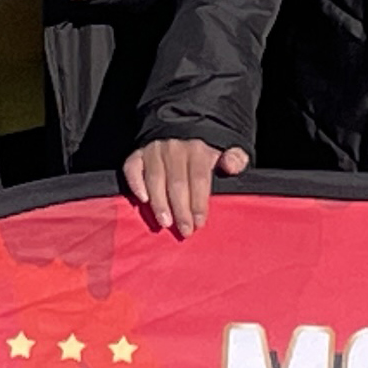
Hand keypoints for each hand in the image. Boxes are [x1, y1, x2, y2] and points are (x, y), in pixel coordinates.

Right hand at [123, 138, 247, 237]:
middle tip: (184, 230)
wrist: (181, 136)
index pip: (199, 179)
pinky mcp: (138, 154)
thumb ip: (235, 159)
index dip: (199, 202)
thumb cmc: (204, 156)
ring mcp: (154, 150)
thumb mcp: (225, 153)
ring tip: (165, 222)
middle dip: (181, 209)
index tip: (199, 223)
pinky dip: (136, 183)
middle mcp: (175, 147)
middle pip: (177, 182)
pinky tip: (143, 199)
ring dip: (159, 203)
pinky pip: (132, 168)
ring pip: (155, 178)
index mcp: (198, 150)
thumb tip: (231, 167)